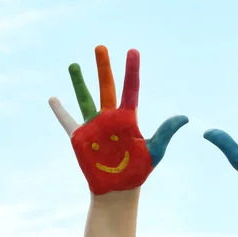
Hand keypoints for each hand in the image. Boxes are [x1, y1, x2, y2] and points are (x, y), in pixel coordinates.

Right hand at [49, 45, 187, 194]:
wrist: (119, 189)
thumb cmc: (139, 170)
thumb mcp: (155, 150)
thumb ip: (166, 131)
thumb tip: (185, 118)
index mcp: (128, 117)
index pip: (131, 88)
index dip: (132, 70)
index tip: (132, 51)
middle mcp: (110, 117)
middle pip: (107, 87)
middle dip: (104, 67)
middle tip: (101, 47)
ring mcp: (94, 126)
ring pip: (86, 98)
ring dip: (79, 82)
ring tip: (74, 64)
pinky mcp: (80, 138)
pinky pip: (68, 122)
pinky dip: (61, 111)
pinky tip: (53, 98)